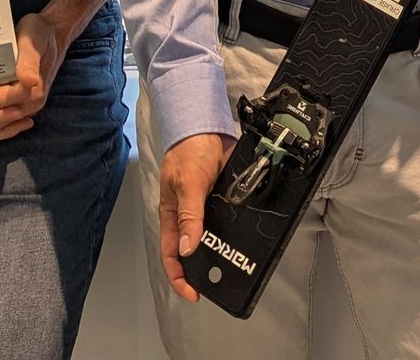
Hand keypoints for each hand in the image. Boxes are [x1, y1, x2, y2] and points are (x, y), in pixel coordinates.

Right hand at [159, 133, 236, 300]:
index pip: (171, 255)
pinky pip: (231, 220)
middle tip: (219, 282)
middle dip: (204, 268)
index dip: (180, 277)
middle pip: (194, 251)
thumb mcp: (188, 184)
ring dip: (224, 249)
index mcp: (172, 216)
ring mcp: (208, 209)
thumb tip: (187, 248)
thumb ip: (189, 216)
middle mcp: (189, 216)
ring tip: (236, 264)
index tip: (193, 293)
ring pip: (215, 237)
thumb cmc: (188, 151)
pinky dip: (238, 230)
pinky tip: (247, 237)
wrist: (207, 126)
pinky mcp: (226, 200)